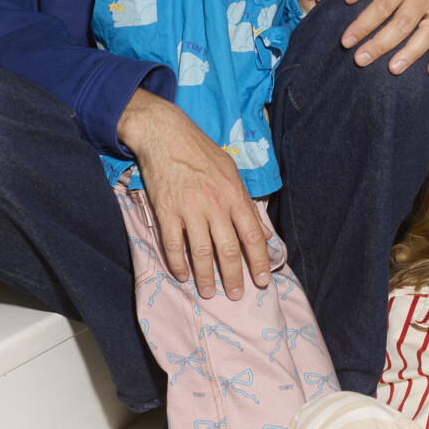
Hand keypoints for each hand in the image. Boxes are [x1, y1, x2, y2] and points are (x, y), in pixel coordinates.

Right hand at [117, 87, 270, 299]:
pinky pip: (173, 245)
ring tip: (209, 292)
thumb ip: (245, 203)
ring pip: (201, 252)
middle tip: (236, 295)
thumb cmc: (201, 151)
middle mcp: (215, 204)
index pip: (252, 235)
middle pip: (228, 249)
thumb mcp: (231, 171)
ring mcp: (189, 209)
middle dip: (234, 276)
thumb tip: (261, 233)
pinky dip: (178, 263)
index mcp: (234, 194)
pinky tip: (183, 275)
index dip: (258, 261)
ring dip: (206, 277)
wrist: (166, 134)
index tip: (261, 280)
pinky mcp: (166, 211)